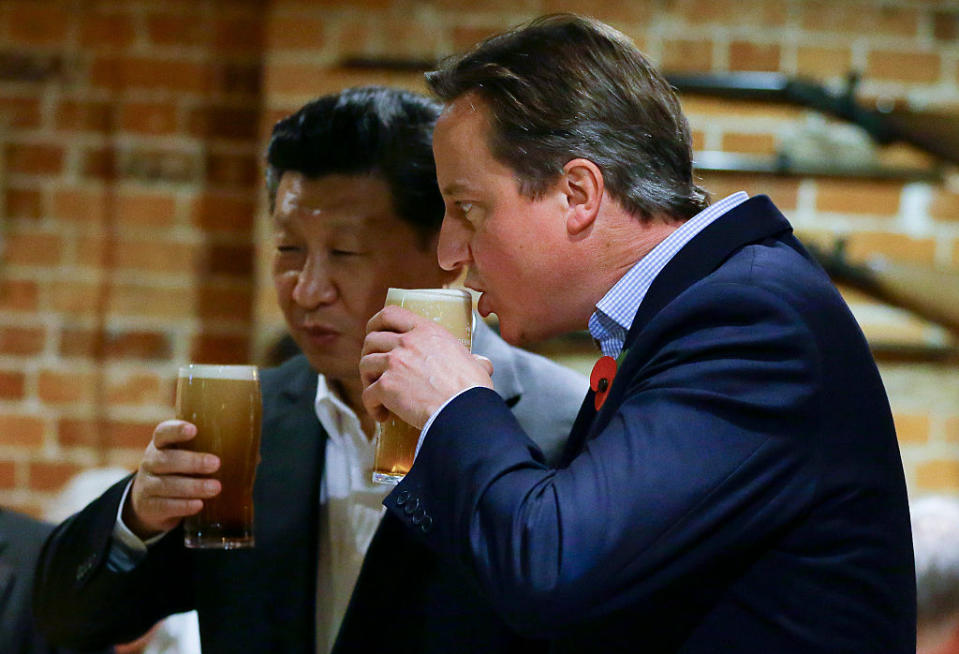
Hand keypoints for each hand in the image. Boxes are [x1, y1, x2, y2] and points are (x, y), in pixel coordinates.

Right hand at [122, 420, 220, 539]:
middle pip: (166, 459)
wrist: (149, 503)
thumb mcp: (188, 460)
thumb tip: (255, 457)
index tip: (194, 429)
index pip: (163, 432)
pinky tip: (199, 505)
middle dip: (192, 461)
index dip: (176, 430)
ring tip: (216, 488)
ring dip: (193, 486)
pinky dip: (183, 506)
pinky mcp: (149, 507)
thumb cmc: (178, 473)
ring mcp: (147, 485)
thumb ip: (215, 453)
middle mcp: (150, 462)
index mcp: (162, 445)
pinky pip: (165, 506)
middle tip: (215, 463)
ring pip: (166, 485)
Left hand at [360, 305, 493, 427]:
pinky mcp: (386, 385)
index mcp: (427, 331)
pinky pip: (367, 394)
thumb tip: (482, 363)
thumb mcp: (474, 364)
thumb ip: (474, 359)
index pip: (390, 314)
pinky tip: (383, 416)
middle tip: (376, 371)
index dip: (376, 323)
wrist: (463, 410)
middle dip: (369, 355)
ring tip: (378, 395)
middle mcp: (407, 342)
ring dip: (368, 381)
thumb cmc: (472, 390)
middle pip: (371, 340)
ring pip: (365, 365)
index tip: (373, 333)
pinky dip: (372, 406)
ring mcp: (394, 362)